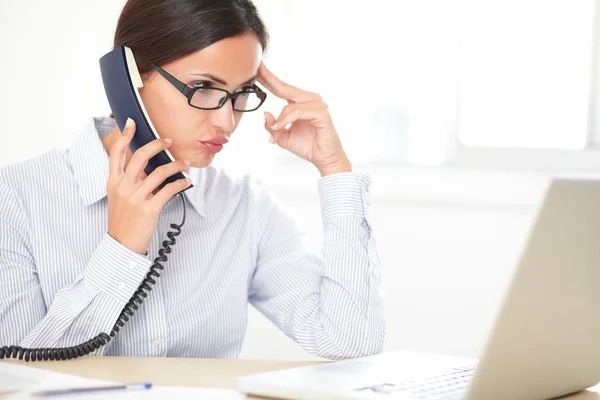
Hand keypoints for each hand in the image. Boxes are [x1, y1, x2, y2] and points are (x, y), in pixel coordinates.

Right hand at [106, 118, 191, 254]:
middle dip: (157, 144)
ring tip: (186, 163)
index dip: (123, 136)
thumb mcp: (118, 198)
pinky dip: (181, 183)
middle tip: (169, 141)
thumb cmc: (123, 222)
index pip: (116, 153)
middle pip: (140, 156)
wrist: (121, 246)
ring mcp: (135, 197)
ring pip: (159, 172)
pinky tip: (187, 182)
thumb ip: (130, 182)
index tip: (131, 123)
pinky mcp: (149, 208)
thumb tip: (148, 169)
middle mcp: (123, 187)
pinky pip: (169, 190)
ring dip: (176, 165)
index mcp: (113, 182)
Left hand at [258, 62, 351, 175]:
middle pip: (286, 88)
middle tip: (257, 70)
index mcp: (301, 102)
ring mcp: (317, 105)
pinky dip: (287, 120)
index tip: (257, 69)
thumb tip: (265, 113)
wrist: (324, 159)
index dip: (269, 79)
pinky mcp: (322, 113)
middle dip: (270, 79)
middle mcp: (310, 100)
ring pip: (290, 105)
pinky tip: (280, 128)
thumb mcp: (283, 137)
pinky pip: (298, 112)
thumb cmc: (308, 146)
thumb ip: (273, 126)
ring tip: (276, 130)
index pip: (282, 88)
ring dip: (281, 119)